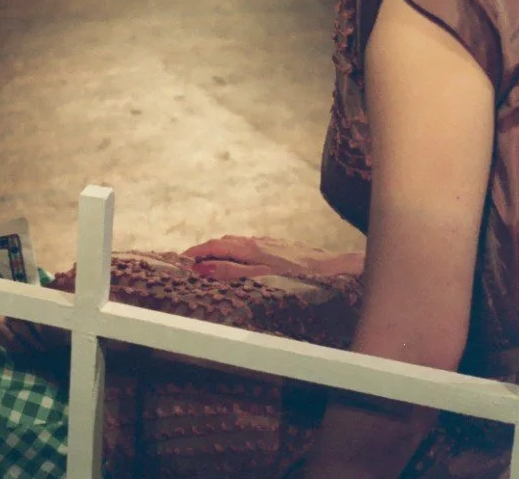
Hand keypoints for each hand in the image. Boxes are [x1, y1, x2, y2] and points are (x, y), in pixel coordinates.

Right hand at [182, 236, 363, 281]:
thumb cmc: (301, 276)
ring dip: (221, 250)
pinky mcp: (281, 248)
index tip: (181, 258)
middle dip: (206, 250)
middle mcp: (258, 241)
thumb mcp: (261, 277)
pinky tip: (242, 260)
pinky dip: (237, 252)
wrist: (336, 268)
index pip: (215, 246)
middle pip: (225, 242)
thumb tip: (203, 267)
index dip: (197, 251)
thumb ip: (232, 272)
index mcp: (251, 248)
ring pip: (238, 243)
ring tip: (210, 261)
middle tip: (191, 261)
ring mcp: (271, 243)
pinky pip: (251, 246)